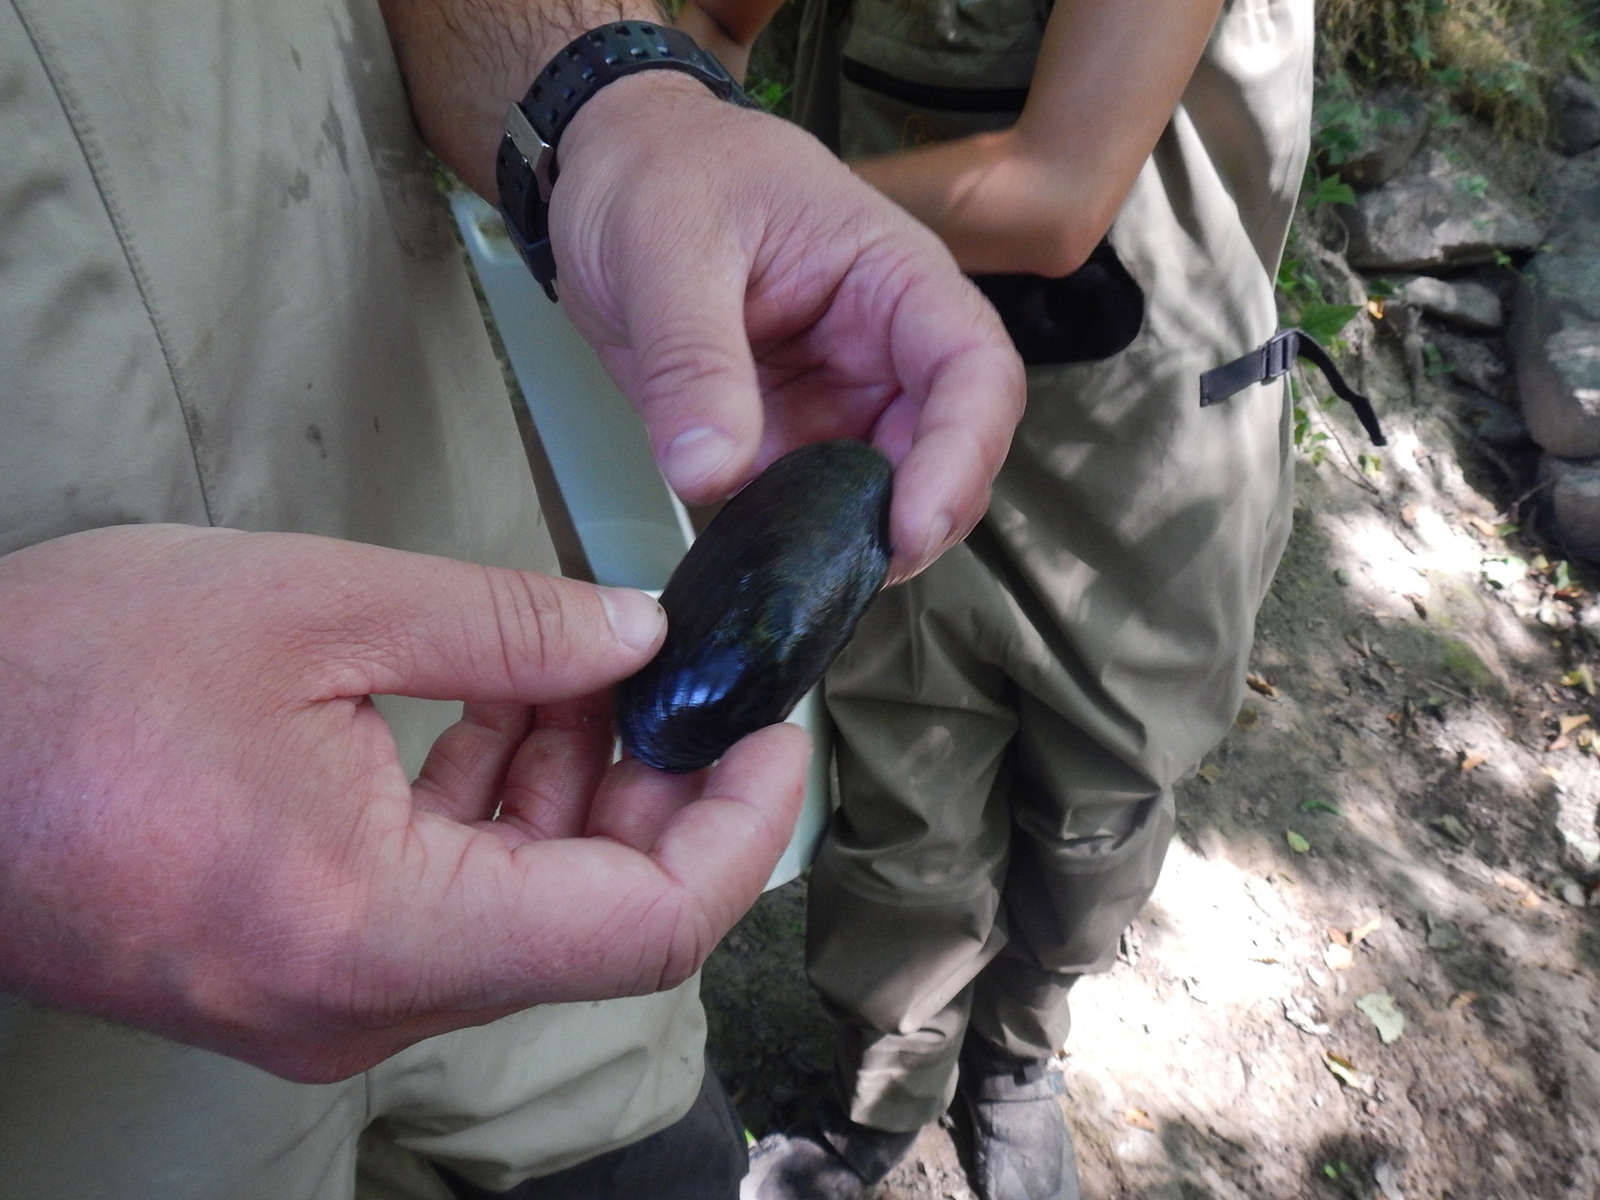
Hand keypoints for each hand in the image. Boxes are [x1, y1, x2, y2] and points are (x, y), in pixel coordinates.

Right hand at [0, 524, 807, 1081]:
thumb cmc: (70, 675)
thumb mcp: (314, 607)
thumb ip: (507, 624)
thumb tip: (640, 631)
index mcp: (374, 929)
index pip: (644, 929)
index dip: (739, 830)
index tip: (771, 731)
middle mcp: (365, 999)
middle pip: (598, 919)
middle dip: (663, 791)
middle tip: (680, 673)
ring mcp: (333, 997)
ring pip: (530, 907)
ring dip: (582, 788)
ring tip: (581, 666)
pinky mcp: (306, 967)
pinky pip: (455, 899)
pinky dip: (503, 804)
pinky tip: (503, 703)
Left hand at [551, 75, 1025, 581]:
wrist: (603, 177)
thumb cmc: (659, 173)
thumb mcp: (667, 249)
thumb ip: (694, 360)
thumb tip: (709, 473)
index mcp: (892, 279)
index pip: (973, 370)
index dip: (961, 455)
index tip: (911, 527)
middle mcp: (881, 349)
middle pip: (944, 451)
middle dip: (915, 522)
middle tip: (852, 579)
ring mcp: (834, 401)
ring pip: (878, 495)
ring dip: (851, 545)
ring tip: (798, 582)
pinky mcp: (782, 438)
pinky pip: (805, 507)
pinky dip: (791, 544)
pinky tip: (757, 568)